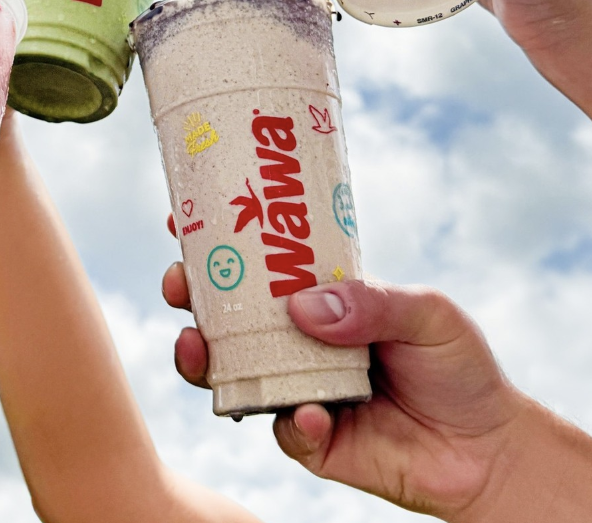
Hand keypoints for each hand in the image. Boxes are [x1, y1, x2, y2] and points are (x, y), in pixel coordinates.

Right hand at [163, 250, 589, 521]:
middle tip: (179, 281)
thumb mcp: (425, 312)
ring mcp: (297, 390)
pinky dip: (292, 422)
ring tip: (198, 347)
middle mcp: (297, 342)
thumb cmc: (457, 366)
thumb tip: (303, 307)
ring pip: (231, 373)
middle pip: (224, 315)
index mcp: (318, 298)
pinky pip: (283, 432)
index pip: (258, 264)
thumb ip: (369, 303)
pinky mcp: (312, 443)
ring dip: (204, 357)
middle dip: (190, 294)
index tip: (181, 217)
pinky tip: (314, 414)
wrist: (488, 451)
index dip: (216, 241)